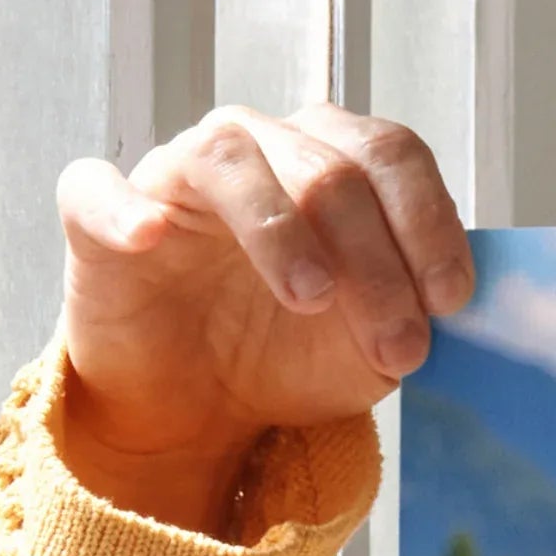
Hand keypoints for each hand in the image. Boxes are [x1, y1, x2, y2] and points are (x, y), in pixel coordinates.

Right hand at [53, 106, 472, 534]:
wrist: (200, 406)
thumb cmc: (289, 354)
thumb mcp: (371, 345)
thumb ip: (414, 310)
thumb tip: (458, 301)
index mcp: (331, 163)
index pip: (390, 154)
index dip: (428, 221)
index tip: (451, 300)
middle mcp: (258, 149)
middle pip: (327, 168)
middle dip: (377, 262)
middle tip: (399, 347)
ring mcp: (176, 176)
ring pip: (229, 158)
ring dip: (281, 228)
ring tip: (310, 298)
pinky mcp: (99, 217)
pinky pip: (97, 190)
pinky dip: (123, 208)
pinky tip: (150, 238)